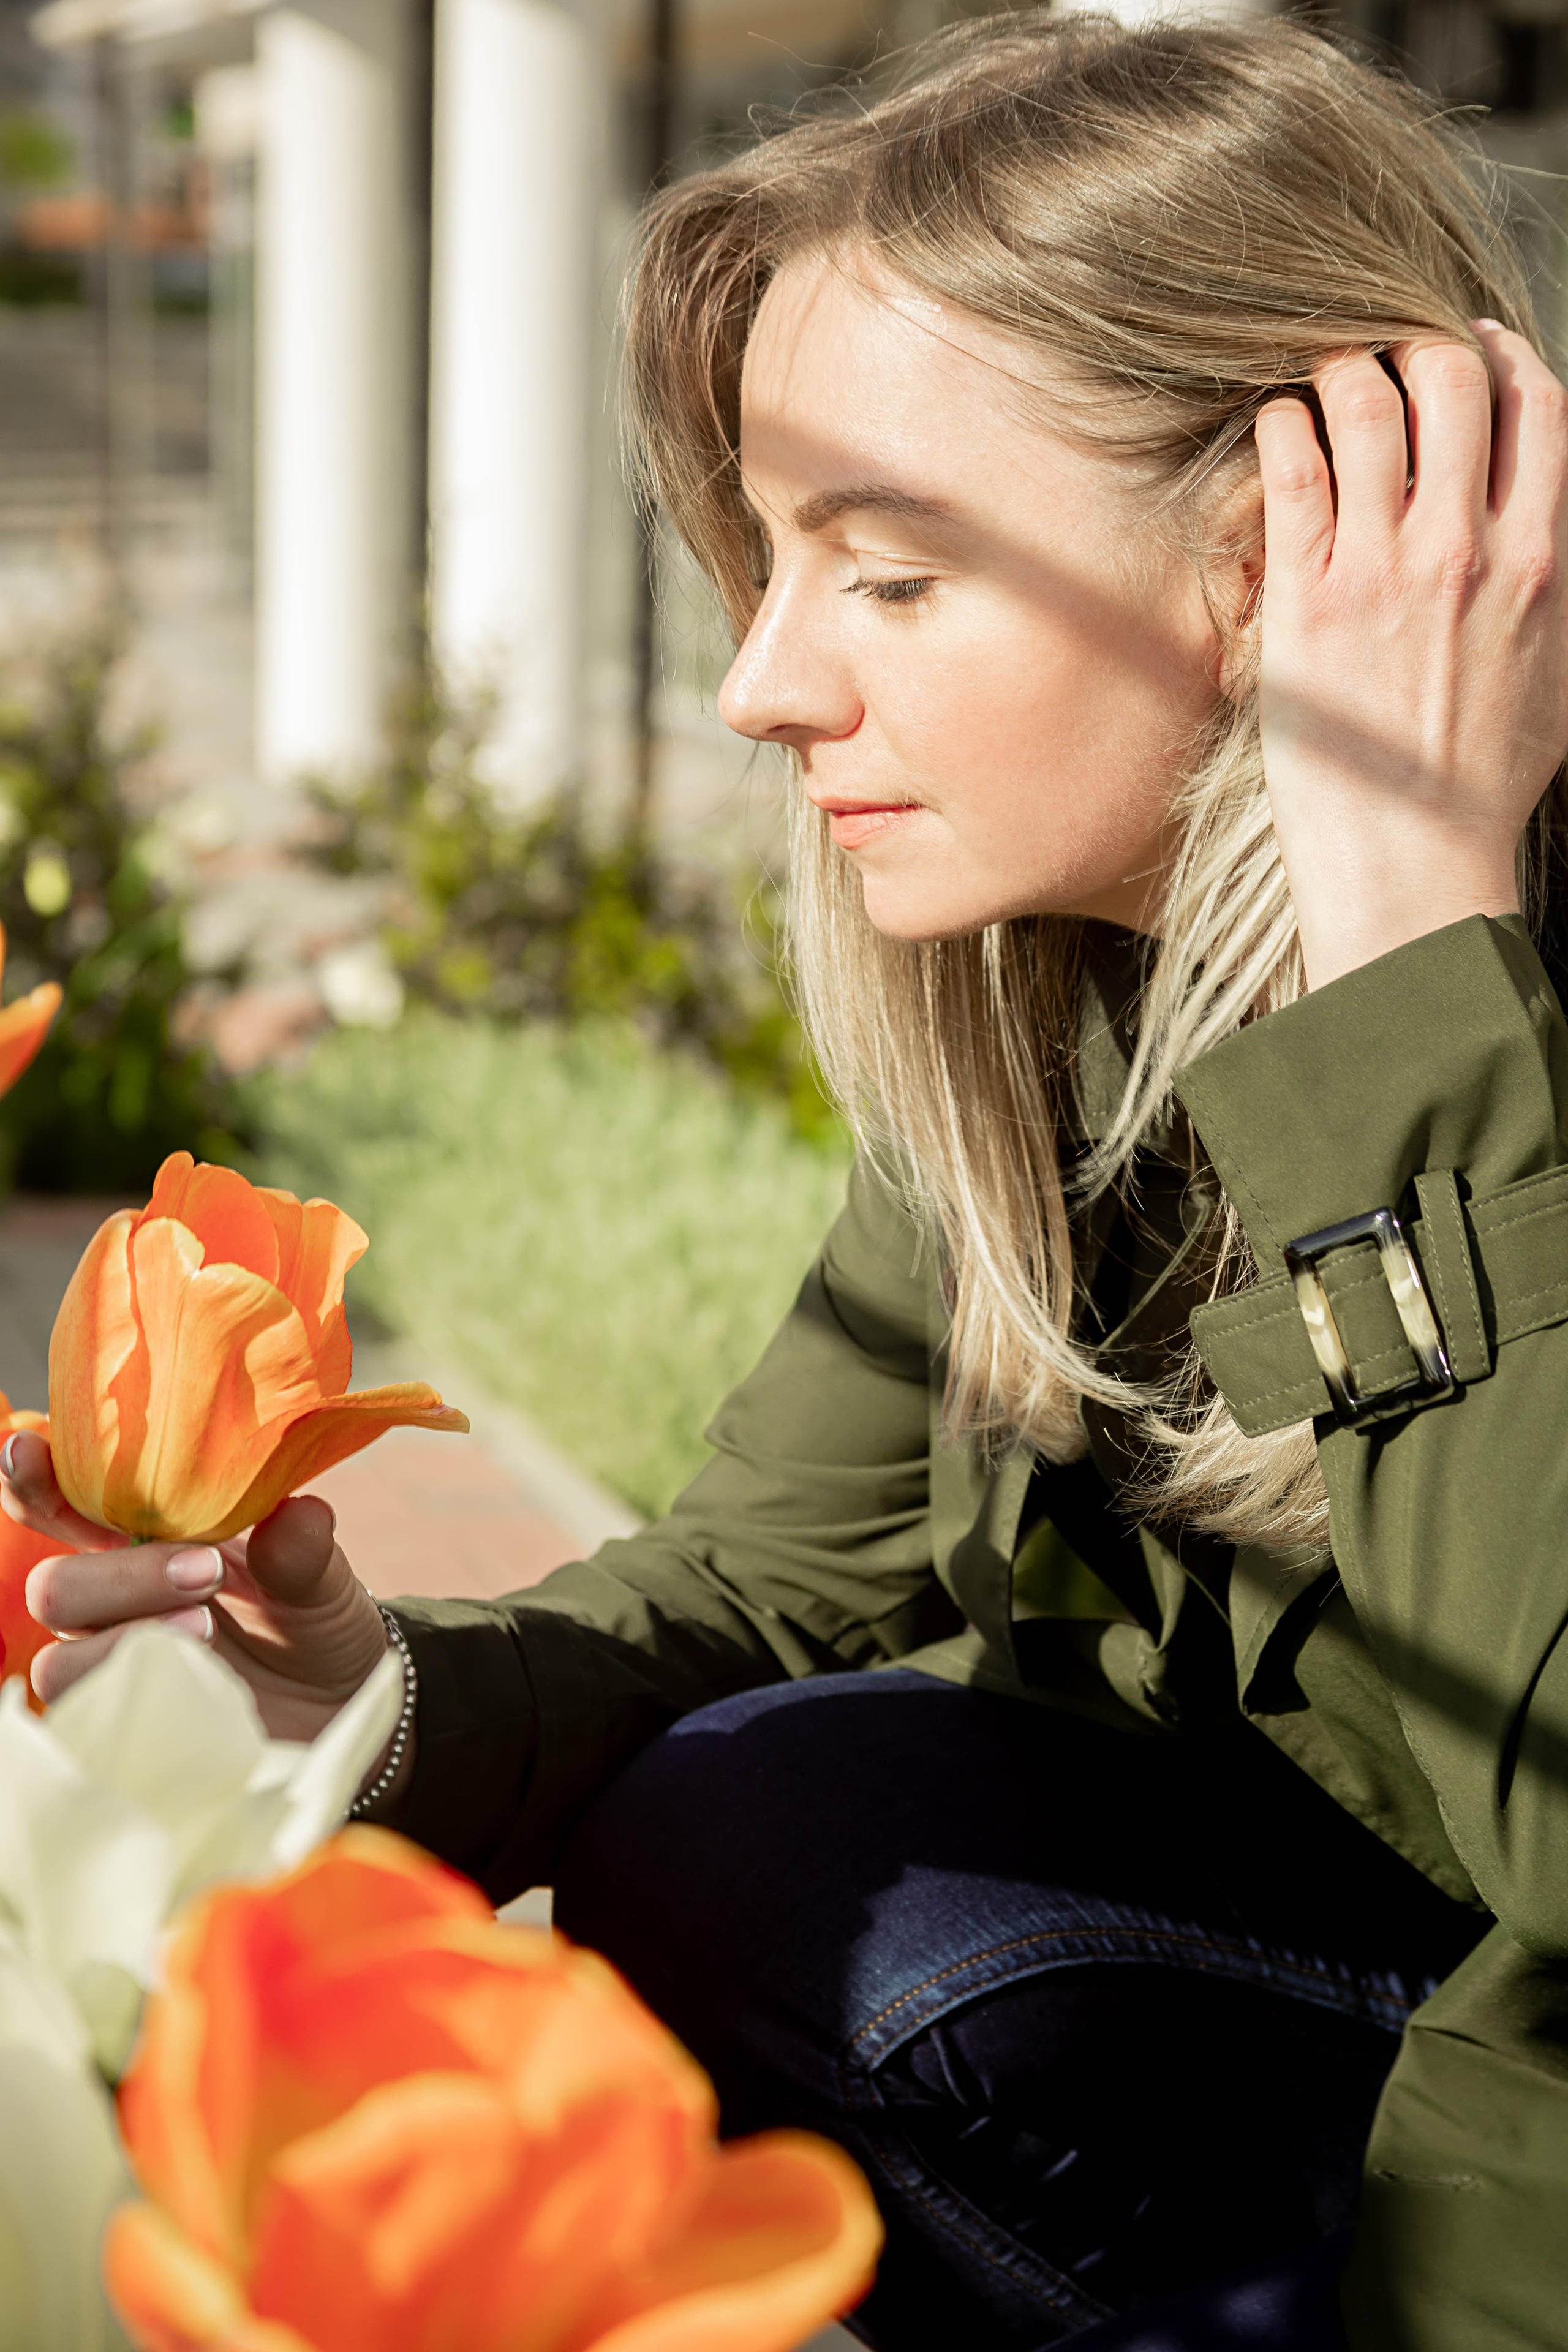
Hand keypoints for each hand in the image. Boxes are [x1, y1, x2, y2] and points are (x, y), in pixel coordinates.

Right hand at [2, 1430, 390, 1744]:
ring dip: (125, 1638)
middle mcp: (115, 1599)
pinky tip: (194, 1682)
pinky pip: (89, 1716)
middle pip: (53, 1587)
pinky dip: (132, 1693)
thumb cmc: (313, 1620)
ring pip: (58, 1656)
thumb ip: (301, 1547)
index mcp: (145, 1538)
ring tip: (207, 1628)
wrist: (337, 1703)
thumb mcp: (321, 1578)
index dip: (33, 1478)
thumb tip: (298, 1512)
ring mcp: (114, 1665)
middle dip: (119, 1578)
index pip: (65, 1502)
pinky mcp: (128, 1721)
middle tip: (207, 1572)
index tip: (30, 1450)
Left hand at [1255, 325, 1567, 989]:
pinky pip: (1293, 466)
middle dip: (1414, 348)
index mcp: (1538, 559)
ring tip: (1320, 388)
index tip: (1471, 342)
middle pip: (1451, 380)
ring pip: (1367, 401)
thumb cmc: (1481, 786)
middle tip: (1380, 363)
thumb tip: (1547, 554)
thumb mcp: (1554, 676)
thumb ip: (1551, 596)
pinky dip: (1284, 422)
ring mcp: (1383, 567)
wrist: (1416, 859)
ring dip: (1340, 372)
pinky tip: (1276, 426)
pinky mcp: (1307, 595)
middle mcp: (1466, 547)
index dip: (1500, 354)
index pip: (1535, 408)